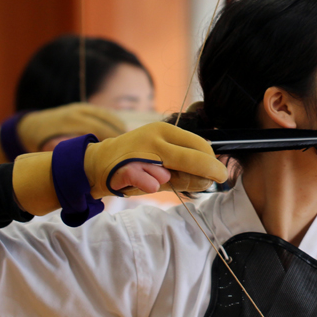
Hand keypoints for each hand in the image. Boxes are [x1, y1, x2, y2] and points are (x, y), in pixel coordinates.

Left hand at [0, 103, 125, 165]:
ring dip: (120, 127)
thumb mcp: (48, 147)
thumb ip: (66, 150)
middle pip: (106, 121)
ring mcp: (81, 107)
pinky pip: (104, 113)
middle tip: (134, 148)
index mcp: (71, 121)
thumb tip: (86, 157)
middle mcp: (78, 111)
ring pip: (108, 115)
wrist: (28, 126)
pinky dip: (114, 121)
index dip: (113, 140)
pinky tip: (122, 131)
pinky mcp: (83, 107)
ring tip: (133, 140)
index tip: (124, 152)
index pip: (99, 129)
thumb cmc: (39, 142)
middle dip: (121, 134)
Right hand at [85, 122, 227, 196]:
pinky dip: (151, 184)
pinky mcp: (125, 167)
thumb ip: (185, 170)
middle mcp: (154, 137)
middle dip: (209, 171)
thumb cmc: (137, 163)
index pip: (199, 144)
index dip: (212, 161)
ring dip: (175, 180)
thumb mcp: (164, 162)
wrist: (97, 163)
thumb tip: (211, 178)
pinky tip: (150, 184)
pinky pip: (147, 180)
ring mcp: (139, 151)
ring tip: (162, 178)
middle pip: (192, 157)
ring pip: (170, 171)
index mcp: (165, 132)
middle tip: (217, 179)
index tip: (219, 172)